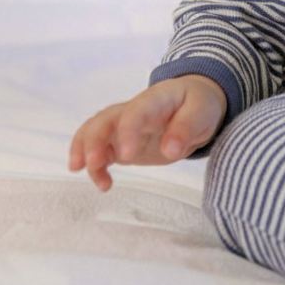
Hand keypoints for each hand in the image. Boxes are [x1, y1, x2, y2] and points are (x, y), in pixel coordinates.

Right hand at [68, 75, 226, 191]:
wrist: (195, 101)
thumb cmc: (199, 105)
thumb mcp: (203, 112)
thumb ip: (187, 128)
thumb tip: (170, 150)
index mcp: (155, 100)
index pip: (135, 111)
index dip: (128, 131)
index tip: (127, 156)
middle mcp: (134, 110)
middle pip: (105, 119)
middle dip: (93, 140)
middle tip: (91, 164)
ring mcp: (125, 125)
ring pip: (94, 131)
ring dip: (83, 149)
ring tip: (82, 171)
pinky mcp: (122, 141)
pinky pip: (100, 150)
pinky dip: (95, 166)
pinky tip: (104, 184)